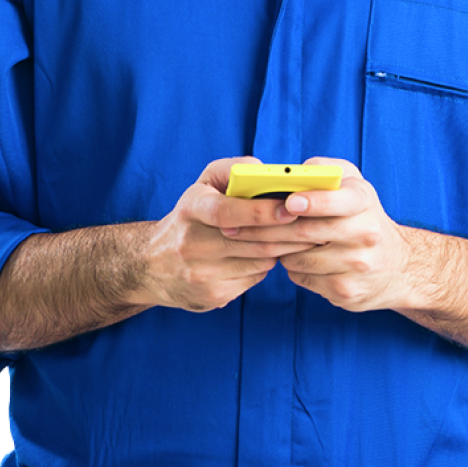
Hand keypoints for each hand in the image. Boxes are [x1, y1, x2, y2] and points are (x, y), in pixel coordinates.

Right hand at [133, 157, 314, 312]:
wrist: (153, 265)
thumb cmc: (190, 217)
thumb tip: (264, 171)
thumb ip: (231, 170)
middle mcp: (192, 244)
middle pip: (252, 241)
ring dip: (283, 249)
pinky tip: (270, 255)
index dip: (261, 211)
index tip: (289, 208)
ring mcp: (201, 274)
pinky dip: (266, 266)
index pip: (228, 211)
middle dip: (288, 233)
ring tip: (301, 238)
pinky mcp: (212, 296)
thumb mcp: (201, 186)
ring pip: (259, 261)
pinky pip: (253, 279)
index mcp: (191, 209)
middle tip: (314, 225)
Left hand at [225, 157, 431, 311]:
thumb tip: (295, 171)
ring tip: (267, 240)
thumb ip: (327, 170)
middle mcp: (365, 234)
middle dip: (268, 228)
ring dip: (277, 249)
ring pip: (299, 258)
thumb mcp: (356, 186)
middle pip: (306, 232)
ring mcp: (357, 267)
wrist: (398, 267)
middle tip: (238, 225)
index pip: (338, 200)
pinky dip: (292, 267)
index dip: (313, 202)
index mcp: (364, 202)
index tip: (289, 202)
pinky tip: (294, 258)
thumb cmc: (364, 217)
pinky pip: (303, 278)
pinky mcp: (347, 293)